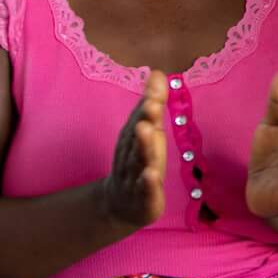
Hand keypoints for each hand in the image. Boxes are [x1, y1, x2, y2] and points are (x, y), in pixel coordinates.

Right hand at [101, 69, 166, 229]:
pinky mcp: (143, 200)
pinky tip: (151, 174)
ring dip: (143, 147)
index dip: (147, 106)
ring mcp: (134, 178)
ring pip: (138, 162)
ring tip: (148, 130)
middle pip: (136, 138)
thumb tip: (157, 72)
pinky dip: (147, 183)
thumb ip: (152, 103)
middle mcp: (131, 156)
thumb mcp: (146, 131)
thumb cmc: (138, 161)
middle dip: (144, 121)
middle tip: (151, 105)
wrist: (120, 205)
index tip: (155, 91)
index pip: (139, 120)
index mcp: (132, 139)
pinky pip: (144, 191)